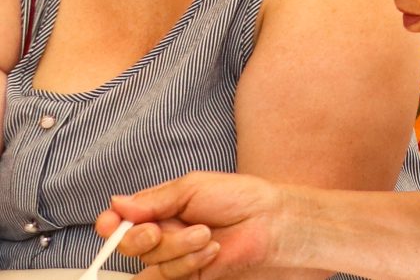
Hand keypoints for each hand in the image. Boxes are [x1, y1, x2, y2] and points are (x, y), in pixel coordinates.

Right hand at [104, 171, 285, 279]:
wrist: (270, 222)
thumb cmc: (238, 197)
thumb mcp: (193, 187)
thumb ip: (153, 199)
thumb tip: (116, 203)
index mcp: (159, 209)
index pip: (121, 220)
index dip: (110, 224)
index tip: (111, 223)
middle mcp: (162, 234)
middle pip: (129, 245)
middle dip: (141, 239)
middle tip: (160, 230)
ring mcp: (173, 256)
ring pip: (149, 264)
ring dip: (176, 249)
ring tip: (205, 235)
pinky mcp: (186, 276)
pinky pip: (166, 279)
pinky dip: (185, 266)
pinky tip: (209, 252)